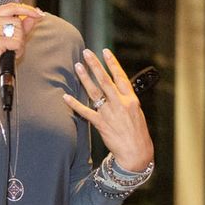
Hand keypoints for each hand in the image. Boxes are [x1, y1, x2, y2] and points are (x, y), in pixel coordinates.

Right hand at [0, 0, 44, 97]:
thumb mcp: (6, 38)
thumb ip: (20, 27)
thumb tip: (32, 17)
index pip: (11, 7)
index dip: (26, 9)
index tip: (39, 13)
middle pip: (17, 20)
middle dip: (21, 34)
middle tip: (14, 46)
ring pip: (18, 31)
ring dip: (19, 44)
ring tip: (9, 51)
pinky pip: (17, 42)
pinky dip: (18, 51)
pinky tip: (10, 55)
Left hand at [63, 48, 154, 172]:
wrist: (136, 152)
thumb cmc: (138, 133)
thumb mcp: (137, 112)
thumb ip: (126, 99)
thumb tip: (116, 88)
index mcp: (131, 100)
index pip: (121, 77)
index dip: (112, 63)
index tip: (105, 52)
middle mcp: (120, 104)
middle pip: (105, 80)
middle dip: (95, 65)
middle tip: (86, 53)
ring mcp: (110, 114)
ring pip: (95, 92)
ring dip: (85, 78)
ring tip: (77, 66)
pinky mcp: (101, 124)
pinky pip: (86, 112)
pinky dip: (75, 104)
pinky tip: (66, 96)